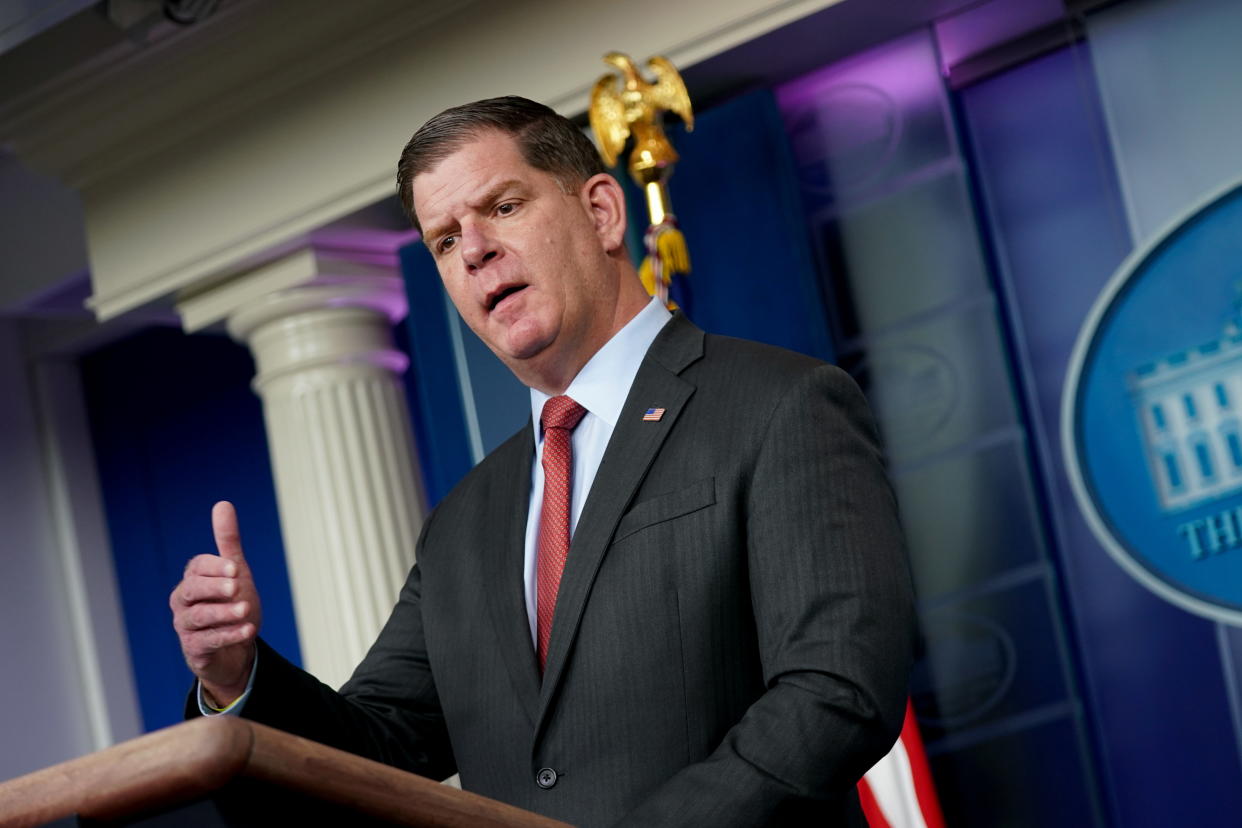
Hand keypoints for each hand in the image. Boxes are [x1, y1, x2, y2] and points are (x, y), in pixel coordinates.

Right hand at [170, 501, 262, 706]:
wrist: (235, 648)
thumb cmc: (231, 604)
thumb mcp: (234, 572)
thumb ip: (228, 542)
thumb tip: (222, 504)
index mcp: (193, 580)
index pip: (197, 568)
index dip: (215, 566)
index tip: (235, 567)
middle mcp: (184, 602)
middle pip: (192, 591)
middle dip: (214, 587)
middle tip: (237, 586)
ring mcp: (187, 627)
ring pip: (199, 618)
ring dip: (223, 613)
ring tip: (246, 610)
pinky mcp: (195, 649)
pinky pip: (209, 642)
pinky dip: (228, 635)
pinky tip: (248, 630)